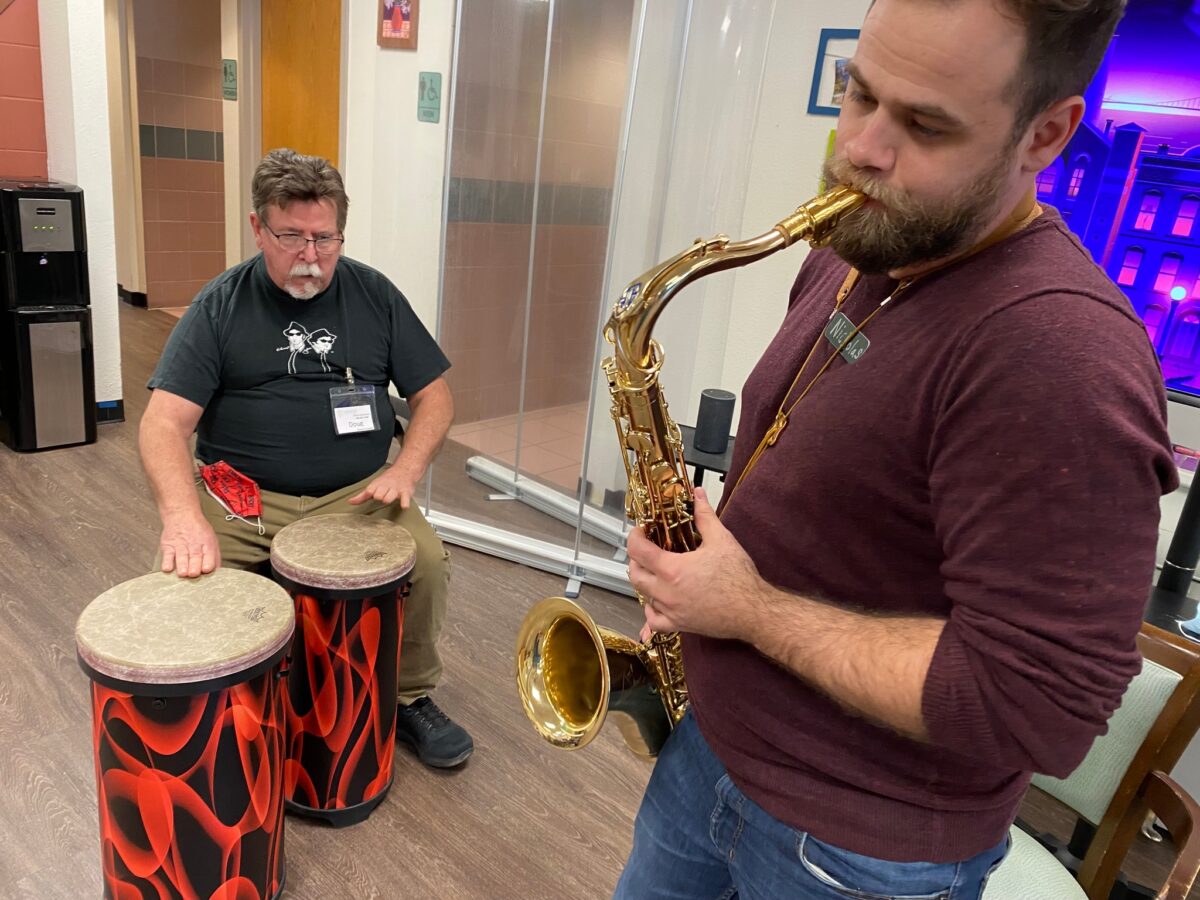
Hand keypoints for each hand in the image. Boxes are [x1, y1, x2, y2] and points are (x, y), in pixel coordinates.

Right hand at [159, 511, 219, 577]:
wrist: (181, 514)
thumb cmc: (198, 530)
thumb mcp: (211, 539)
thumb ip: (214, 556)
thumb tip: (218, 572)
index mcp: (207, 543)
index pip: (209, 554)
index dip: (208, 562)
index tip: (206, 570)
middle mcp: (194, 544)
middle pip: (195, 556)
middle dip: (195, 566)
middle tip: (193, 573)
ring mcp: (180, 545)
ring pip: (182, 556)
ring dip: (182, 565)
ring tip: (183, 573)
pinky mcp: (168, 545)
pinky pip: (167, 554)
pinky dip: (167, 561)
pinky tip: (167, 568)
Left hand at [347, 462, 419, 508]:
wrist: (404, 471)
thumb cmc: (387, 481)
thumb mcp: (374, 486)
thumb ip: (362, 496)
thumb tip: (350, 502)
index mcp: (377, 485)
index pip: (370, 490)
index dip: (369, 493)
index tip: (368, 494)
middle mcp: (386, 486)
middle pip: (379, 495)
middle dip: (379, 497)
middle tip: (381, 497)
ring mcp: (396, 490)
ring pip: (389, 497)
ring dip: (388, 499)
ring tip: (388, 499)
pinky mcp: (406, 493)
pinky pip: (405, 499)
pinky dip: (404, 503)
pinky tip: (403, 506)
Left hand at [626, 488, 766, 639]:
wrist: (753, 610)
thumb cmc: (739, 577)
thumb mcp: (721, 539)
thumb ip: (704, 516)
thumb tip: (697, 495)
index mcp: (672, 569)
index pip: (638, 551)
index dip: (634, 537)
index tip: (640, 531)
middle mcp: (666, 592)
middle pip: (635, 575)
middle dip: (636, 559)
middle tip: (646, 549)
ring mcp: (671, 611)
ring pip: (642, 597)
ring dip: (644, 582)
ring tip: (654, 571)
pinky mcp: (680, 624)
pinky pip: (654, 621)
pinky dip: (651, 611)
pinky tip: (658, 602)